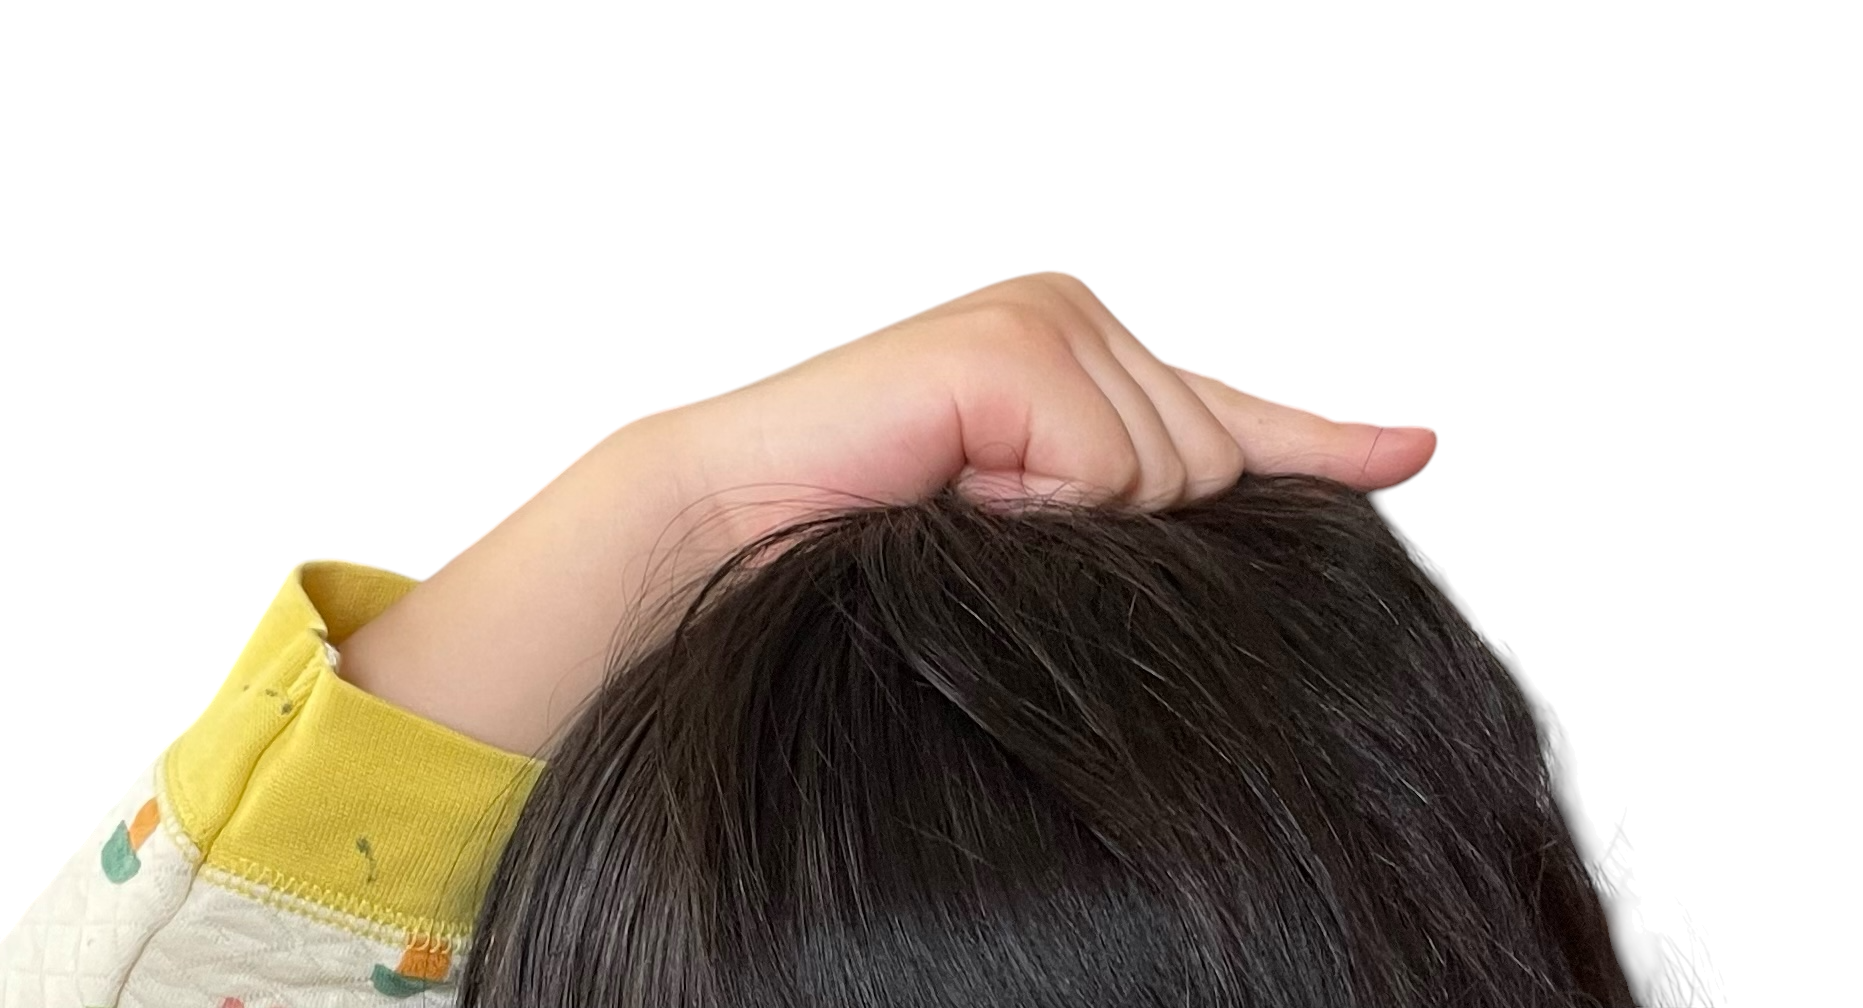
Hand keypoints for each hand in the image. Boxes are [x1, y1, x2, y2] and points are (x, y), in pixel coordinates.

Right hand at [649, 272, 1433, 550]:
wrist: (727, 530)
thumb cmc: (861, 546)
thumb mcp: (1039, 532)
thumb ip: (1140, 513)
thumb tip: (1236, 524)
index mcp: (1077, 357)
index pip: (1224, 417)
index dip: (1320, 442)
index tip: (1409, 448)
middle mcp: (1072, 319)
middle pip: (1209, 468)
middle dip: (1125, 536)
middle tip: (986, 527)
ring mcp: (1044, 322)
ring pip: (1170, 474)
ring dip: (1071, 530)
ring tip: (960, 514)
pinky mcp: (1010, 347)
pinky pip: (1108, 466)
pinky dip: (1042, 506)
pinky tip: (957, 489)